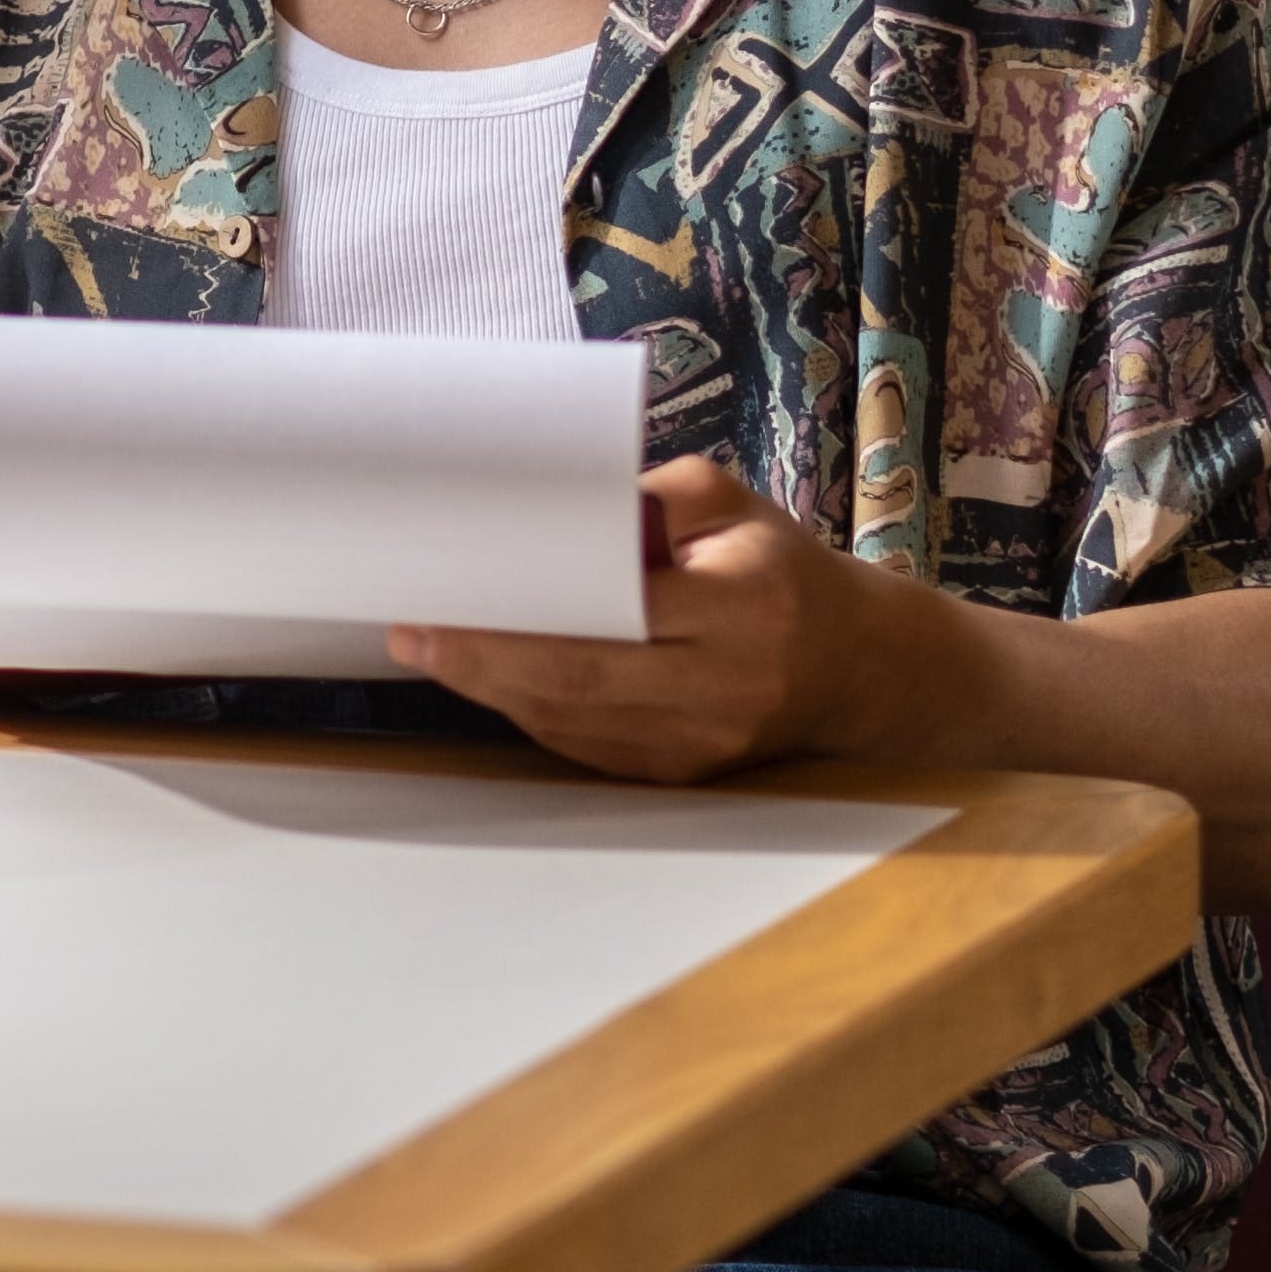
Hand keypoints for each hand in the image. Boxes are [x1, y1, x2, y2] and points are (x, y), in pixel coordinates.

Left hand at [396, 457, 886, 783]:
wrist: (858, 666)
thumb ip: (643, 496)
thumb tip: (545, 504)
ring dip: (493, 690)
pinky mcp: (682, 775)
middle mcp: (724, 687)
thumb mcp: (727, 505)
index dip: (522, 618)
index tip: (447, 600)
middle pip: (577, 682)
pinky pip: (586, 748)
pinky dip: (532, 713)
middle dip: (481, 660)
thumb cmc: (779, 569)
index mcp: (742, 608)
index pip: (613, 617)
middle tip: (412, 631)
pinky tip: (492, 680)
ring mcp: (702, 745)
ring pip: (572, 724)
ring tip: (433, 649)